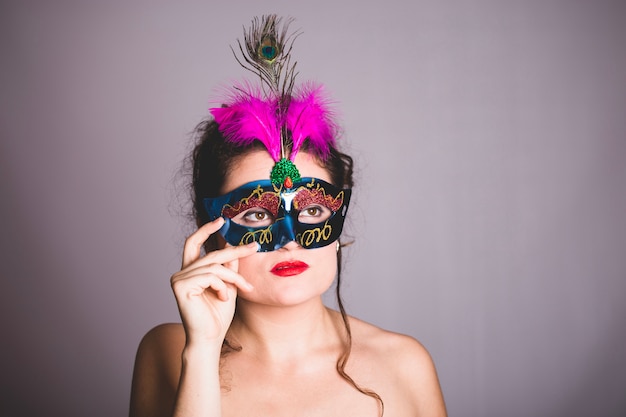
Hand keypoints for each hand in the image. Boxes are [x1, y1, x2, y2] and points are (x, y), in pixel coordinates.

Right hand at [170, 218, 257, 346]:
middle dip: (235, 251)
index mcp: (191, 272)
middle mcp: (182, 273)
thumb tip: (234, 246)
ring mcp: (179, 278)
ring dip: (234, 278)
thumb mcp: (228, 286)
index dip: (206, 229)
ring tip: (242, 290)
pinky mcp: (180, 286)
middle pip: (212, 254)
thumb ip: (228, 267)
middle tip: (254, 247)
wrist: (210, 338)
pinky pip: (211, 276)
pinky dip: (223, 286)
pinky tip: (224, 298)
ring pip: (215, 266)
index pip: (194, 243)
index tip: (221, 220)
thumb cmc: (218, 316)